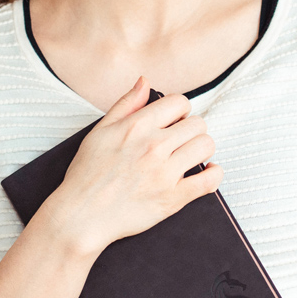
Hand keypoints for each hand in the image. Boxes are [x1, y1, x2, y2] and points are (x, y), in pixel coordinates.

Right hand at [39, 76, 222, 260]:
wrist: (81, 216)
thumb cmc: (87, 175)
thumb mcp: (100, 131)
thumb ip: (126, 104)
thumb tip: (145, 81)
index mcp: (137, 127)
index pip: (179, 102)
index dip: (180, 110)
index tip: (176, 121)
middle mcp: (154, 146)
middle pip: (197, 124)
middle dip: (192, 130)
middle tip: (182, 141)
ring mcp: (165, 173)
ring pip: (207, 146)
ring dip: (203, 149)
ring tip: (192, 155)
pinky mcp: (173, 198)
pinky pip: (210, 180)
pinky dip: (215, 174)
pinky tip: (209, 171)